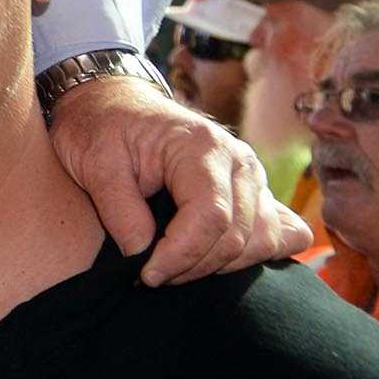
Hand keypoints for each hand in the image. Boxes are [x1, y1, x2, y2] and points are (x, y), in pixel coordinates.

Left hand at [47, 71, 307, 283]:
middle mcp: (238, 161)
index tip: (145, 274)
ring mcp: (253, 177)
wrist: (113, 104)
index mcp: (201, 146)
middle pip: (237, 236)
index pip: (210, 216)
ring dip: (219, 266)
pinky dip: (260, 254)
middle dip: (193, 266)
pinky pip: (284, 234)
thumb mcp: (93, 162)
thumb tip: (143, 255)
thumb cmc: (101, 129)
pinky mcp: (257, 192)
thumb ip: (118, 210)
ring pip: (261, 242)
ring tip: (174, 267)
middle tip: (150, 275)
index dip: (181, 255)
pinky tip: (222, 261)